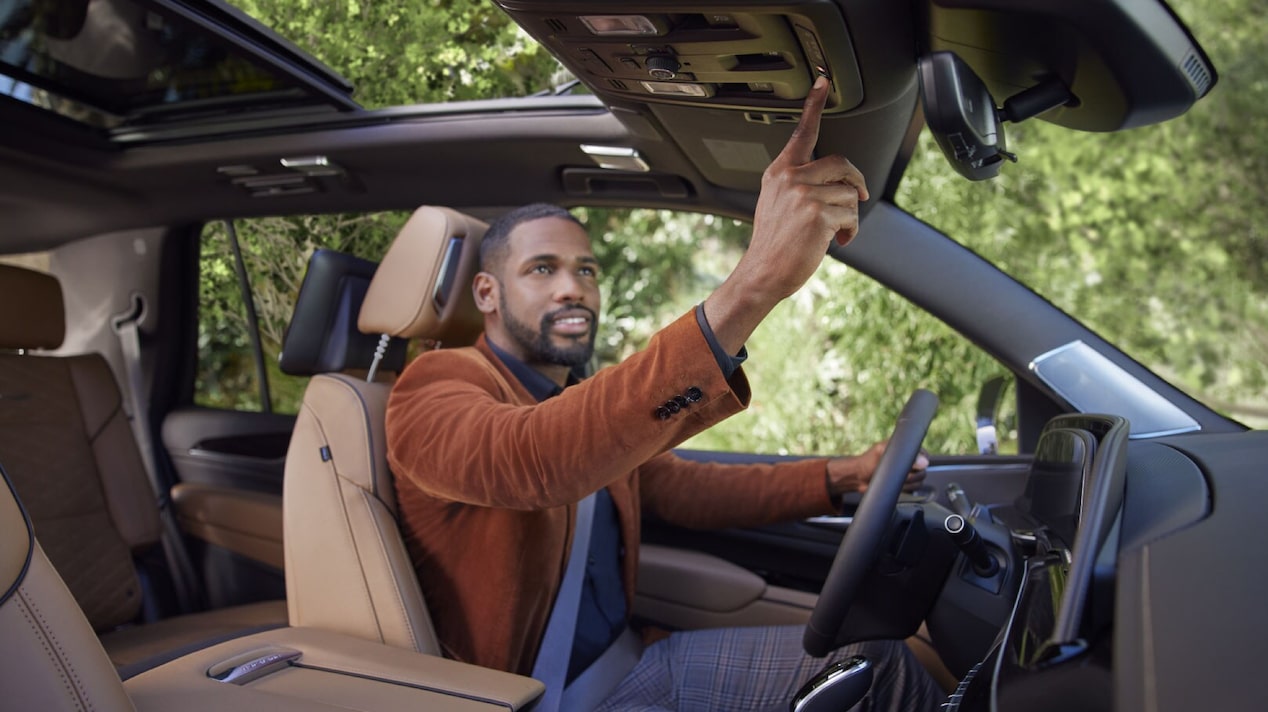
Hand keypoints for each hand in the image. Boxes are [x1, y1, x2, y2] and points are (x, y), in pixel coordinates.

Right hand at [703, 76, 868, 354]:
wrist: (763, 273)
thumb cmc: (773, 243)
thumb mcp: (776, 203)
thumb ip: (798, 183)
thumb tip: (839, 182)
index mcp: (780, 172)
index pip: (802, 132)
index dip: (814, 104)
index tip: (823, 80)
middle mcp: (790, 178)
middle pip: (842, 163)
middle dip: (856, 181)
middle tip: (859, 196)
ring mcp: (804, 195)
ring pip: (850, 193)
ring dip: (850, 215)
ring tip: (835, 231)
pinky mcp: (818, 214)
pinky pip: (852, 214)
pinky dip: (850, 231)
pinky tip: (837, 241)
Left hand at [826, 441, 928, 496]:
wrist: (859, 477)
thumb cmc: (868, 461)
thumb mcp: (882, 452)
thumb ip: (900, 454)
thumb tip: (923, 462)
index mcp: (906, 449)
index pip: (924, 455)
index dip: (920, 462)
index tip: (910, 466)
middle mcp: (910, 461)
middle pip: (923, 470)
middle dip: (912, 475)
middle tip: (899, 475)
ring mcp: (908, 474)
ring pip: (920, 481)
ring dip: (908, 483)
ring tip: (894, 480)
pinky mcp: (906, 485)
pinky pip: (915, 489)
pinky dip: (907, 489)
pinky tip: (896, 485)